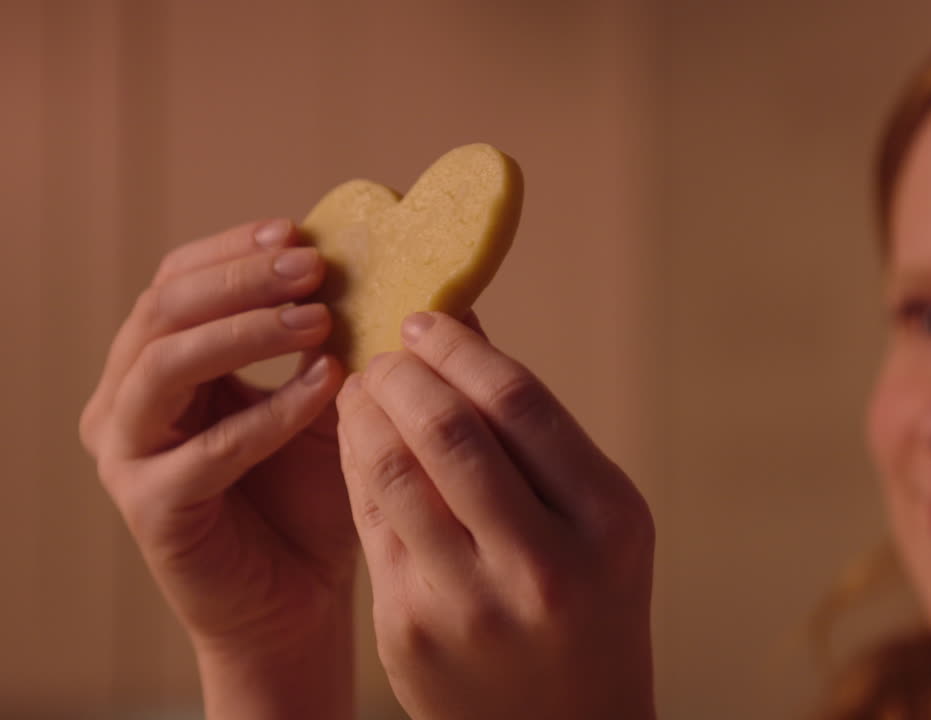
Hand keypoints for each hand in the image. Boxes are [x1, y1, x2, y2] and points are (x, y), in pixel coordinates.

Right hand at [79, 219, 356, 717]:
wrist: (301, 596)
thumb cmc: (316, 494)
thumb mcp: (337, 400)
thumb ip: (355, 337)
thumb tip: (425, 268)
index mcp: (163, 362)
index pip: (178, 279)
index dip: (236, 249)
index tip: (304, 232)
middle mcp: (129, 399)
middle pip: (164, 308)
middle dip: (242, 279)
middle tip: (313, 267)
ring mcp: (129, 453)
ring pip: (166, 364)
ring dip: (247, 332)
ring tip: (321, 320)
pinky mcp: (152, 506)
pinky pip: (205, 449)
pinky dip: (268, 413)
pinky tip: (326, 390)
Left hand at [336, 311, 656, 719]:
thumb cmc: (589, 603)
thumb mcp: (597, 519)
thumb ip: (537, 432)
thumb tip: (464, 324)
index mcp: (607, 520)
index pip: (519, 402)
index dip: (459, 347)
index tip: (426, 318)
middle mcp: (543, 562)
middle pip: (449, 431)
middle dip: (402, 372)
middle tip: (385, 350)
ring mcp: (471, 603)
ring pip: (393, 472)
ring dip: (363, 413)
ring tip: (361, 387)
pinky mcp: (410, 630)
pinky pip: (370, 522)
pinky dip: (355, 465)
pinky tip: (357, 442)